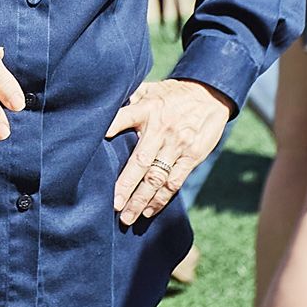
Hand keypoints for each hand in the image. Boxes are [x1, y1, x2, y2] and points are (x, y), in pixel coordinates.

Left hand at [109, 80, 233, 226]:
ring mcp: (178, 145)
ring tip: (127, 217)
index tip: (96, 139)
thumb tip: (104, 106)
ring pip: (157, 177)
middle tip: (113, 205)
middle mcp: (162, 129)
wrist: (210, 95)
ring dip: (142, 200)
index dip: (111, 126)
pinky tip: (148, 211)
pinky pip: (174, 181)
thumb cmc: (172, 95)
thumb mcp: (151, 89)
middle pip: (141, 161)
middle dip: (126, 185)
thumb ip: (130, 98)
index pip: (125, 117)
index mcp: (148, 109)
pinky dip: (161, 199)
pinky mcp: (192, 156)